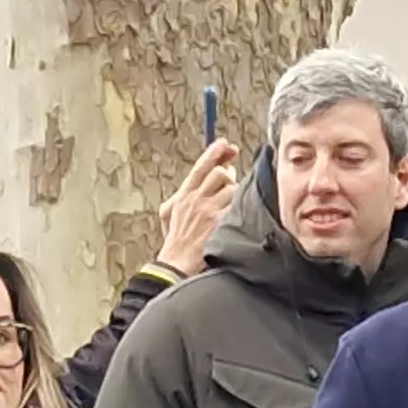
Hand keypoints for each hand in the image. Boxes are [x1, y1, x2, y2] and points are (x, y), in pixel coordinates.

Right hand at [155, 139, 242, 273]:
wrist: (177, 262)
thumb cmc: (175, 240)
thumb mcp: (169, 213)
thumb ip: (182, 194)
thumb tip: (201, 179)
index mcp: (183, 195)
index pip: (201, 166)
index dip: (215, 152)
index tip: (226, 145)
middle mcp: (196, 199)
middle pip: (220, 173)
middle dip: (229, 176)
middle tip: (229, 183)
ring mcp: (208, 211)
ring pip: (232, 188)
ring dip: (235, 195)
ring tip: (229, 206)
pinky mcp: (220, 223)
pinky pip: (236, 206)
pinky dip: (239, 208)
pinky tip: (237, 217)